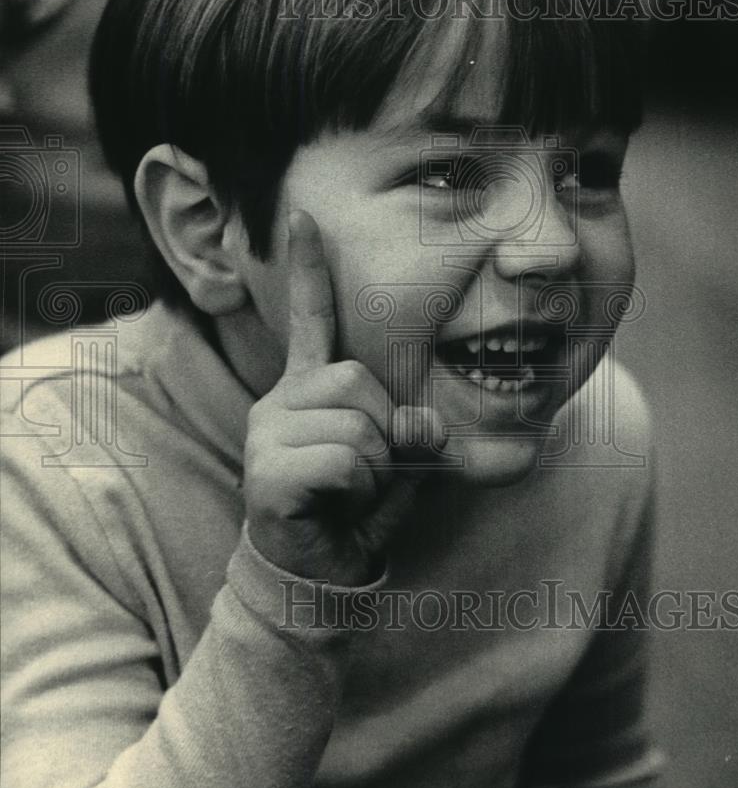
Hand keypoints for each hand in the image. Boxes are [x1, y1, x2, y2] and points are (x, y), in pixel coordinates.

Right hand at [244, 210, 443, 584]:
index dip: (308, 268)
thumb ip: (413, 431)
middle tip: (368, 469)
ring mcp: (267, 433)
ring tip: (352, 491)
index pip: (310, 319)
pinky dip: (361, 489)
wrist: (319, 571)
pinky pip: (344, 460)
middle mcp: (280, 400)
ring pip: (357, 423)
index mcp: (308, 389)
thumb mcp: (397, 461)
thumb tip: (423, 425)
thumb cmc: (355, 507)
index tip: (305, 216)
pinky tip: (336, 505)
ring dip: (376, 467)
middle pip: (357, 379)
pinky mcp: (265, 470)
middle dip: (385, 430)